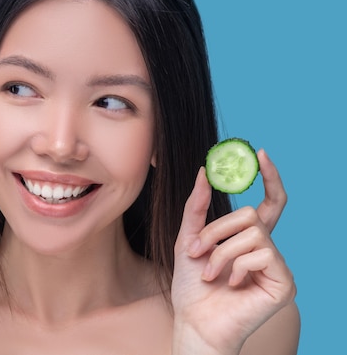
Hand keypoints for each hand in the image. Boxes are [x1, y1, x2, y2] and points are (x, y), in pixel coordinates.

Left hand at [171, 150, 295, 353]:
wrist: (194, 321)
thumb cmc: (192, 286)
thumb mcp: (188, 239)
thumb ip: (197, 207)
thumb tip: (203, 172)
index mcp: (248, 238)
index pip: (268, 203)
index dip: (269, 177)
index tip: (259, 153)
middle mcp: (267, 248)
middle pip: (250, 214)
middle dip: (216, 230)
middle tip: (196, 251)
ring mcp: (278, 265)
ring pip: (252, 233)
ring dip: (220, 252)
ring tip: (210, 274)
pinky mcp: (285, 282)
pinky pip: (262, 253)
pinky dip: (236, 266)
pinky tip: (231, 285)